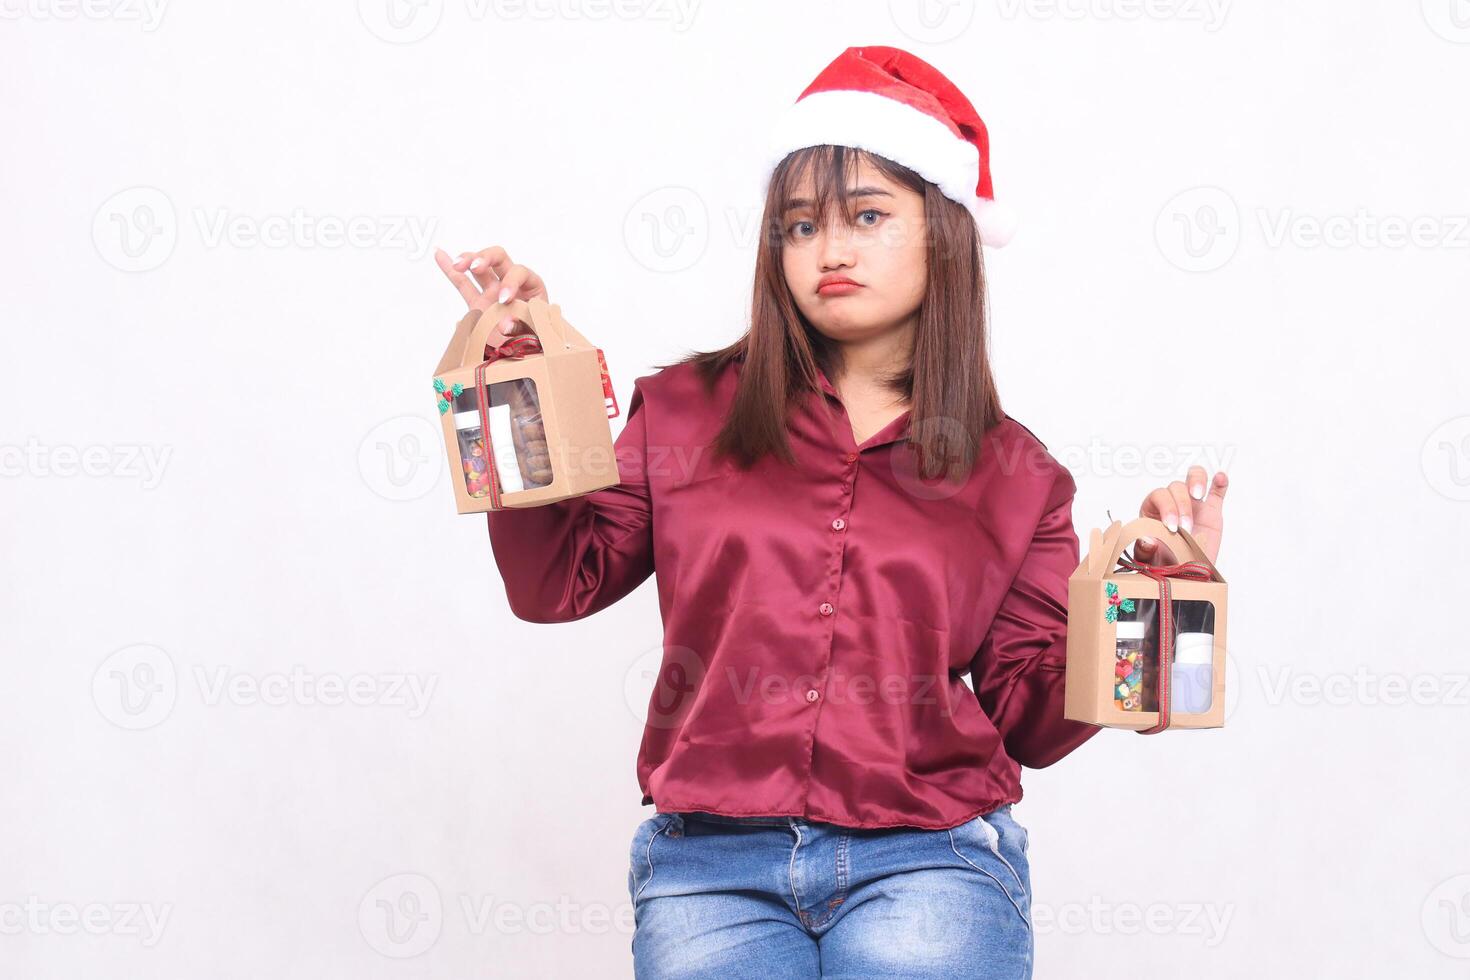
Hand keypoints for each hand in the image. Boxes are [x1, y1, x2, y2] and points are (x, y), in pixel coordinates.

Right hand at [433, 245, 548, 346]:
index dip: (511, 282)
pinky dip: (450, 269)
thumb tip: (505, 324)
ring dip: (468, 260)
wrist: (526, 353)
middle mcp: (511, 284)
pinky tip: (440, 254)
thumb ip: (522, 328)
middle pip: (499, 258)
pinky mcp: (478, 302)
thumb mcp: (535, 335)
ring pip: (480, 267)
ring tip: (459, 265)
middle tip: (477, 268)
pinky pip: (463, 283)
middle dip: (487, 258)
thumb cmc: (536, 340)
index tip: (503, 299)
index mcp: (531, 287)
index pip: (520, 273)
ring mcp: (493, 291)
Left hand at [1134, 466, 1228, 565]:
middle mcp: (1173, 504)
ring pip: (1193, 479)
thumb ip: (1145, 551)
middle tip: (1186, 528)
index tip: (1171, 526)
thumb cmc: (1164, 565)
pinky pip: (1217, 491)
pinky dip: (1220, 482)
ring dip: (1196, 481)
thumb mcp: (1150, 560)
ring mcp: (1193, 505)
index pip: (1158, 496)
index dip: (1166, 508)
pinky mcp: (1211, 511)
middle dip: (1182, 506)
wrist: (1184, 576)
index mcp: (1153, 511)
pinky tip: (1221, 477)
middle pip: (1175, 487)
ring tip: (1198, 494)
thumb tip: (1148, 541)